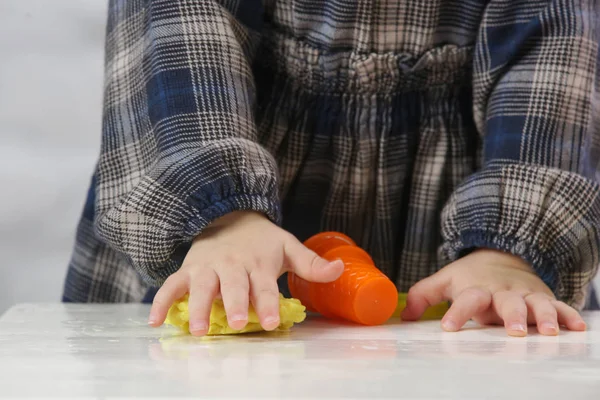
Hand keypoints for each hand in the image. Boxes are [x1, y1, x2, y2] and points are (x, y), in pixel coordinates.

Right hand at [148, 211, 343, 335]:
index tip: (271, 322)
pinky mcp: (189, 269)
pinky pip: (172, 284)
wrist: (229, 216)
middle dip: (236, 304)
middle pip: (233, 285)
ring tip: (199, 330)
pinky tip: (155, 322)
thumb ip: (311, 263)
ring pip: (202, 286)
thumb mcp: (288, 246)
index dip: (268, 303)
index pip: (264, 284)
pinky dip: (162, 301)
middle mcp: (232, 264)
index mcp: (258, 262)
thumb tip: (340, 269)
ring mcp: (208, 266)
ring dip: (199, 307)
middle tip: (238, 324)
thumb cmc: (261, 240)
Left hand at [401, 249, 586, 335]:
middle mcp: (502, 292)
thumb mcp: (445, 280)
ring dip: (544, 317)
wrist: (502, 254)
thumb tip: (404, 316)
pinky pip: (559, 305)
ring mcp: (524, 295)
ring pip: (536, 304)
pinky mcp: (542, 297)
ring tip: (548, 332)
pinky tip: (578, 328)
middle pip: (507, 303)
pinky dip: (569, 315)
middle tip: (513, 331)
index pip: (465, 300)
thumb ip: (423, 296)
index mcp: (476, 289)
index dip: (457, 313)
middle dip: (511, 316)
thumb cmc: (470, 276)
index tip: (448, 327)